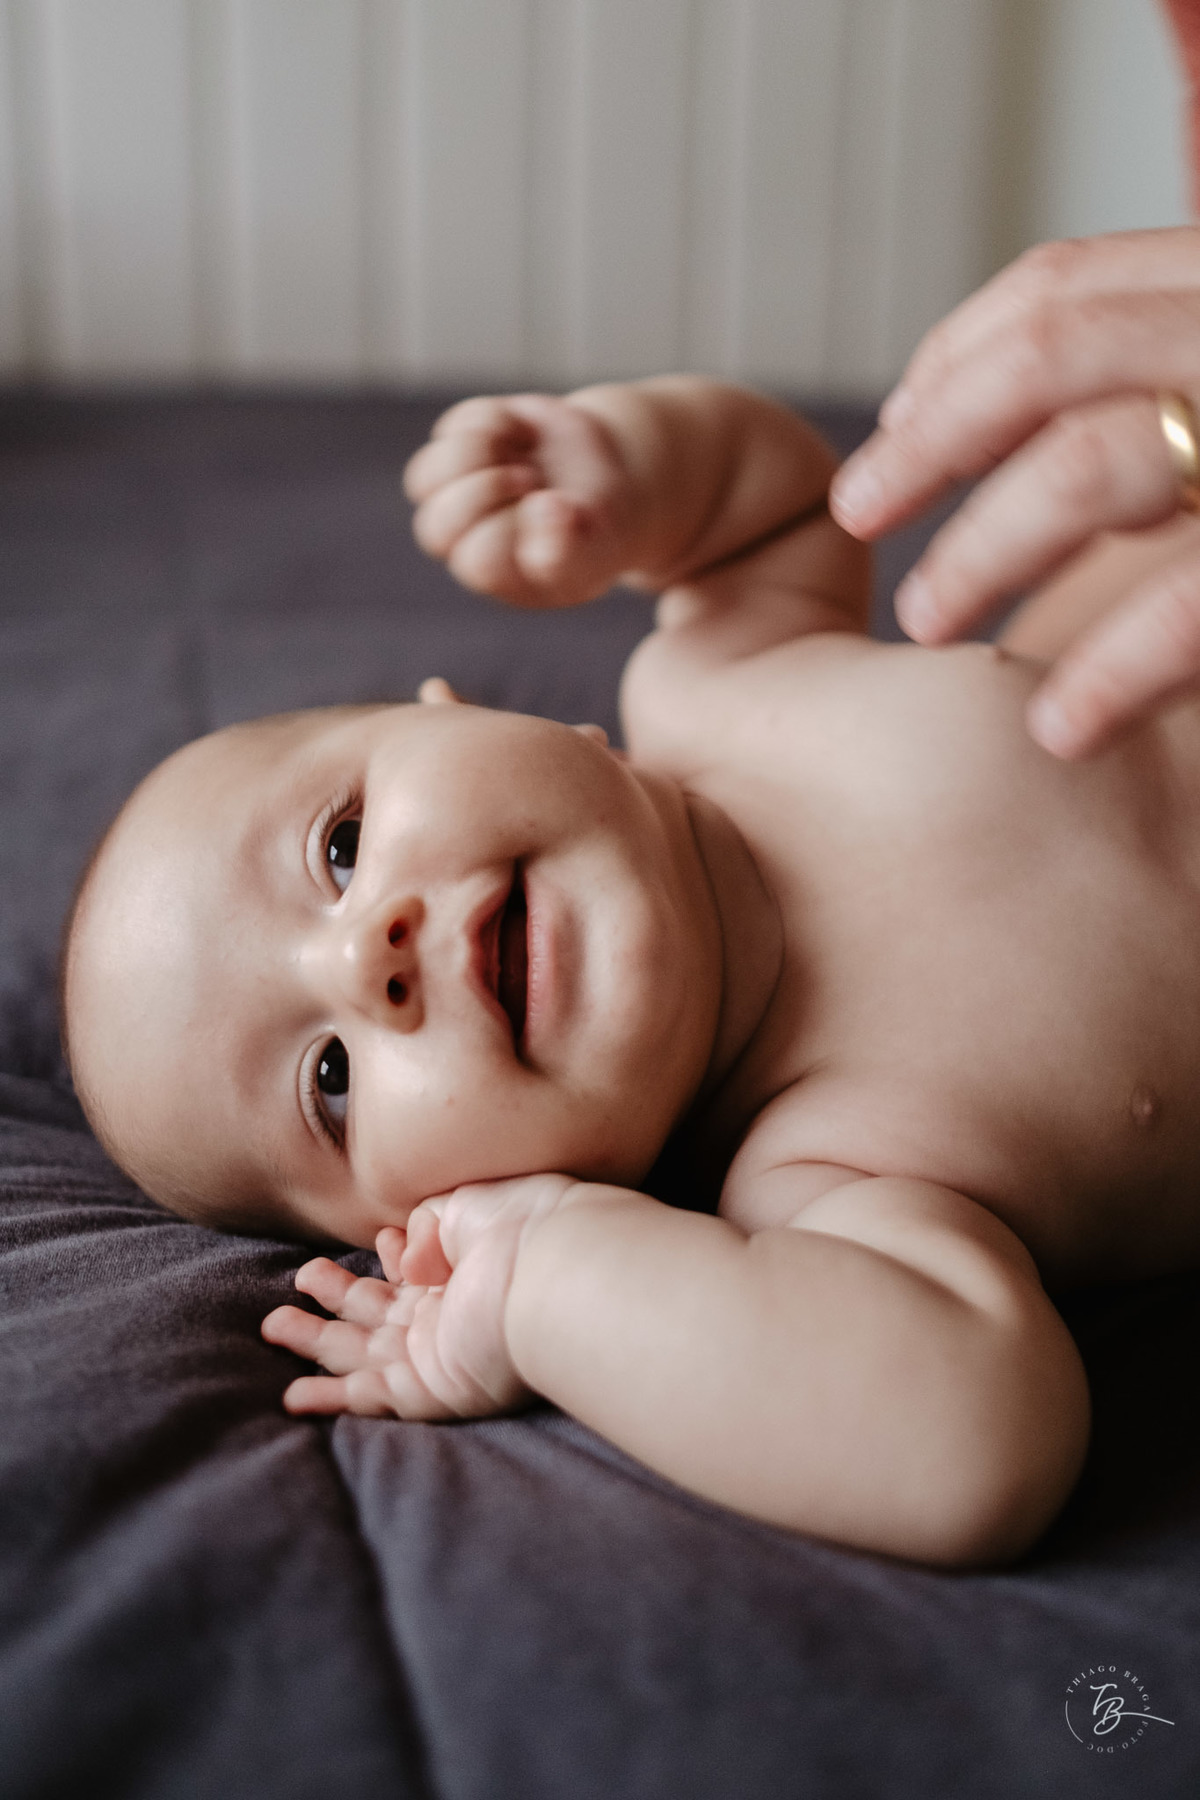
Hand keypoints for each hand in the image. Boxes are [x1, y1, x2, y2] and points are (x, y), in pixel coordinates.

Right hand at [261, 1173, 577, 1419]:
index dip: (391, 1257)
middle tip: (299, 1281)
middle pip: (377, 1314)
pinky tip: (292, 1395)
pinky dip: (330, 1399)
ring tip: (273, 1324)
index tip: (382, 1239)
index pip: (414, 1273)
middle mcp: (447, 1318)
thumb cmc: (524, 1224)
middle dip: (335, 1298)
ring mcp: (436, 1355)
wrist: (554, 1266)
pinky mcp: (433, 1388)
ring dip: (316, 1344)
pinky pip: (372, 1399)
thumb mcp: (466, 1204)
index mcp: (462, 1274)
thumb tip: (401, 1259)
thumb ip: (425, 1227)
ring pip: (361, 1356)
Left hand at [403, 393, 634, 608]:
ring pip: (423, 478)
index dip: (513, 527)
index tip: (555, 506)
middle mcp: (466, 538)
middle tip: (529, 479)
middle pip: (434, 527)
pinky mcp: (461, 444)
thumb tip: (545, 508)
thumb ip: (568, 551)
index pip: (478, 559)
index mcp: (496, 573)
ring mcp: (458, 490)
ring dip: (475, 456)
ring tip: (522, 458)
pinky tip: (526, 436)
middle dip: (484, 493)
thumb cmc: (595, 531)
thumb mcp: (594, 551)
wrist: (607, 479)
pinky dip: (495, 422)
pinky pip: (454, 428)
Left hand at [829, 227, 1199, 755]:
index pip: (1068, 289)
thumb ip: (1127, 401)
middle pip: (1060, 351)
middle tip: (857, 517)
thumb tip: (956, 427)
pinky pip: (1195, 601)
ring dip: (989, 549)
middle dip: (935, 440)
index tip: (887, 438)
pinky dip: (1116, 669)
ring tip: (927, 626)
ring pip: (1098, 463)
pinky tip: (1056, 731)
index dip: (956, 362)